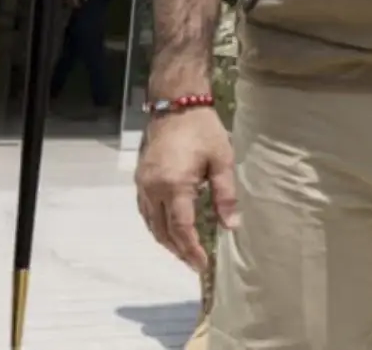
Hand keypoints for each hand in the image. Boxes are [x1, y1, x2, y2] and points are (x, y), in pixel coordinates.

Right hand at [134, 106, 237, 270]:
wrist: (176, 106)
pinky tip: (168, 230)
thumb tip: (232, 226)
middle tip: (195, 263)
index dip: (191, 249)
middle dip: (179, 250)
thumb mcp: (221, 161)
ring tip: (184, 251)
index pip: (181, 228)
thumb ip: (226, 195)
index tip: (202, 264)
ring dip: (166, 241)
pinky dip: (156, 226)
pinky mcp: (140, 179)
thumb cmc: (203, 131)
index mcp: (175, 185)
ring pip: (151, 224)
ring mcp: (143, 185)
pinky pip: (145, 212)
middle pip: (163, 231)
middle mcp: (154, 189)